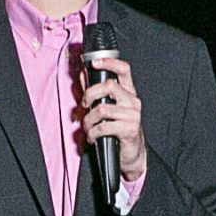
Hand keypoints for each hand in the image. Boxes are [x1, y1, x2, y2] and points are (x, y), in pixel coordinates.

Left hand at [77, 54, 147, 179]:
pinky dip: (92, 133)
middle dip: (89, 94)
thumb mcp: (106, 107)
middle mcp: (132, 101)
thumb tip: (83, 73)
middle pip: (109, 86)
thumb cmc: (117, 128)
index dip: (109, 62)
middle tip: (84, 105)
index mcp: (128, 92)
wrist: (131, 153)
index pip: (124, 69)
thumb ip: (95, 90)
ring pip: (102, 108)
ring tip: (87, 128)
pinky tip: (92, 137)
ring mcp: (132, 115)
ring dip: (88, 120)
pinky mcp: (129, 129)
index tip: (94, 62)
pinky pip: (104, 127)